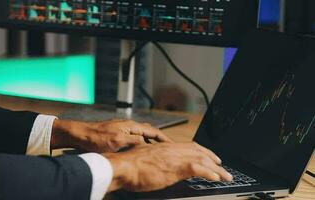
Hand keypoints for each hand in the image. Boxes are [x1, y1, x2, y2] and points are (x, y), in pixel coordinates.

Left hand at [51, 119, 172, 152]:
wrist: (78, 135)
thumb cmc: (94, 138)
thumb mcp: (117, 142)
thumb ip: (134, 142)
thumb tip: (148, 145)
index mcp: (131, 126)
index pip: (153, 131)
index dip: (165, 138)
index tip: (173, 145)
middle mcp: (128, 126)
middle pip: (149, 132)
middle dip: (160, 140)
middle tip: (168, 149)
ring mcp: (122, 130)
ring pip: (141, 136)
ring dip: (150, 143)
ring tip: (156, 152)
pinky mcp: (116, 135)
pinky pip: (133, 139)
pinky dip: (140, 145)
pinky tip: (138, 152)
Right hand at [104, 142, 232, 191]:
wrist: (123, 166)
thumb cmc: (130, 166)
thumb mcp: (147, 159)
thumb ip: (159, 160)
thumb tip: (164, 165)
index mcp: (166, 147)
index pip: (190, 146)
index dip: (203, 151)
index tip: (210, 157)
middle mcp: (172, 149)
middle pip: (199, 151)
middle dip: (213, 158)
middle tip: (222, 166)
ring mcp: (174, 158)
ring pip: (202, 159)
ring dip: (216, 168)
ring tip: (225, 175)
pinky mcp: (175, 168)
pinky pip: (197, 169)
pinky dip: (209, 173)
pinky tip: (216, 178)